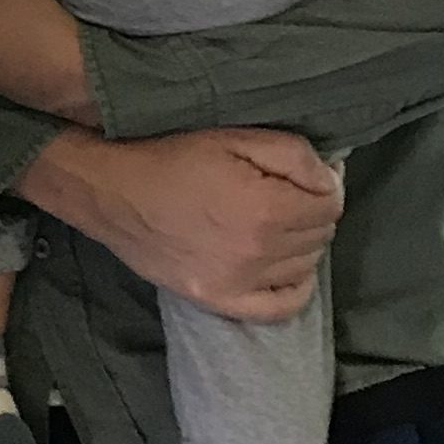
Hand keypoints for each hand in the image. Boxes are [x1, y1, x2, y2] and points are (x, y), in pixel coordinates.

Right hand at [17, 125, 342, 322]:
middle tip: (289, 193)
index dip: (325, 184)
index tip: (307, 174)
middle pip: (320, 235)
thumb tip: (331, 178)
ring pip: (305, 266)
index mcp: (267, 208)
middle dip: (314, 211)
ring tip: (279, 222)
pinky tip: (284, 266)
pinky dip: (294, 287)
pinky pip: (280, 307)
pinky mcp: (217, 299)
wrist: (112, 190)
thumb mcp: (236, 136)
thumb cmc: (172, 155)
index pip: (330, 203)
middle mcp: (259, 252)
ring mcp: (238, 282)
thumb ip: (295, 155)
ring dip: (302, 242)